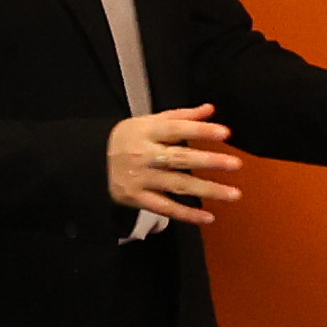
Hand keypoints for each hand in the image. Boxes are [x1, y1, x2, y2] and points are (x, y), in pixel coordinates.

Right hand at [104, 104, 246, 223]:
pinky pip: (165, 208)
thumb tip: (210, 109)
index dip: (200, 130)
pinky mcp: (137, 198)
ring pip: (177, 185)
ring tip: (233, 194)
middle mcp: (145, 155)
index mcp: (147, 132)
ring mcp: (141, 178)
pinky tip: (208, 217)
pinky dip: (186, 214)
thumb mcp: (149, 122)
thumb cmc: (126, 139)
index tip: (225, 133)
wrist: (91, 161)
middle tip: (235, 164)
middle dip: (209, 162)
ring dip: (207, 190)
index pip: (177, 129)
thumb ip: (181, 116)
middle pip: (180, 158)